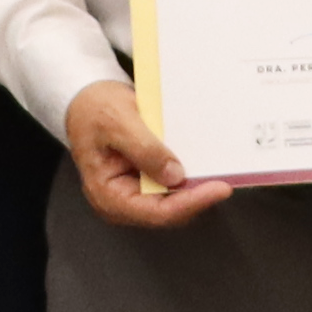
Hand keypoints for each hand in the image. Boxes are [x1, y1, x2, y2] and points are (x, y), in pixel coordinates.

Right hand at [57, 78, 223, 230]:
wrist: (86, 99)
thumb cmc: (94, 110)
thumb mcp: (118, 122)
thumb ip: (145, 149)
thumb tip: (174, 176)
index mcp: (108, 196)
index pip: (156, 213)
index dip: (190, 203)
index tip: (219, 188)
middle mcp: (123, 202)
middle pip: (169, 210)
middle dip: (197, 196)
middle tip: (225, 178)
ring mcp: (136, 192)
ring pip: (175, 199)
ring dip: (196, 186)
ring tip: (218, 170)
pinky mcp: (147, 181)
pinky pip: (173, 185)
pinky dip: (190, 175)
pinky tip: (204, 163)